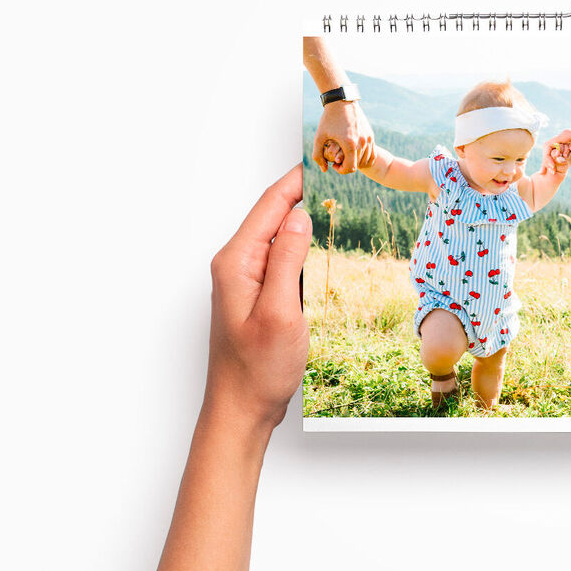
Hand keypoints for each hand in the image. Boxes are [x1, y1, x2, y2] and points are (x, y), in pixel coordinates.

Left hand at [206, 165, 312, 431]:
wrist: (240, 410)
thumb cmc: (257, 370)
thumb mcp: (281, 311)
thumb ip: (288, 260)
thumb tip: (299, 216)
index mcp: (236, 263)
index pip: (270, 205)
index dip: (298, 180)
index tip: (324, 160)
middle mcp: (235, 266)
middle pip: (271, 215)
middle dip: (301, 191)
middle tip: (335, 172)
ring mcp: (243, 281)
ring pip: (275, 236)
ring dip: (300, 216)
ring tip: (330, 196)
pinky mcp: (255, 296)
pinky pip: (277, 258)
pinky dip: (298, 243)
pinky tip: (315, 242)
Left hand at [312, 100, 375, 173]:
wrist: (341, 102)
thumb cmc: (328, 119)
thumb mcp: (319, 138)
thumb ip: (318, 156)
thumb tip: (324, 170)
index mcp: (350, 145)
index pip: (350, 168)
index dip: (341, 170)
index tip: (334, 164)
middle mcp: (362, 143)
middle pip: (358, 165)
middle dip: (347, 166)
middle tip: (338, 159)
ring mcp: (368, 139)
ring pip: (366, 160)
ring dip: (356, 162)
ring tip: (345, 156)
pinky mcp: (371, 135)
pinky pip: (372, 154)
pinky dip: (365, 158)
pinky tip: (355, 154)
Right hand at [541, 118, 570, 172]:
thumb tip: (560, 162)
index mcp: (566, 135)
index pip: (549, 146)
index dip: (547, 158)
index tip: (551, 168)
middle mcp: (564, 136)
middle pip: (550, 149)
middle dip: (548, 161)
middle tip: (549, 173)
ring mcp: (567, 139)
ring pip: (555, 151)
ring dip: (553, 161)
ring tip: (551, 172)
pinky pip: (562, 152)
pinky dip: (559, 159)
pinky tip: (557, 168)